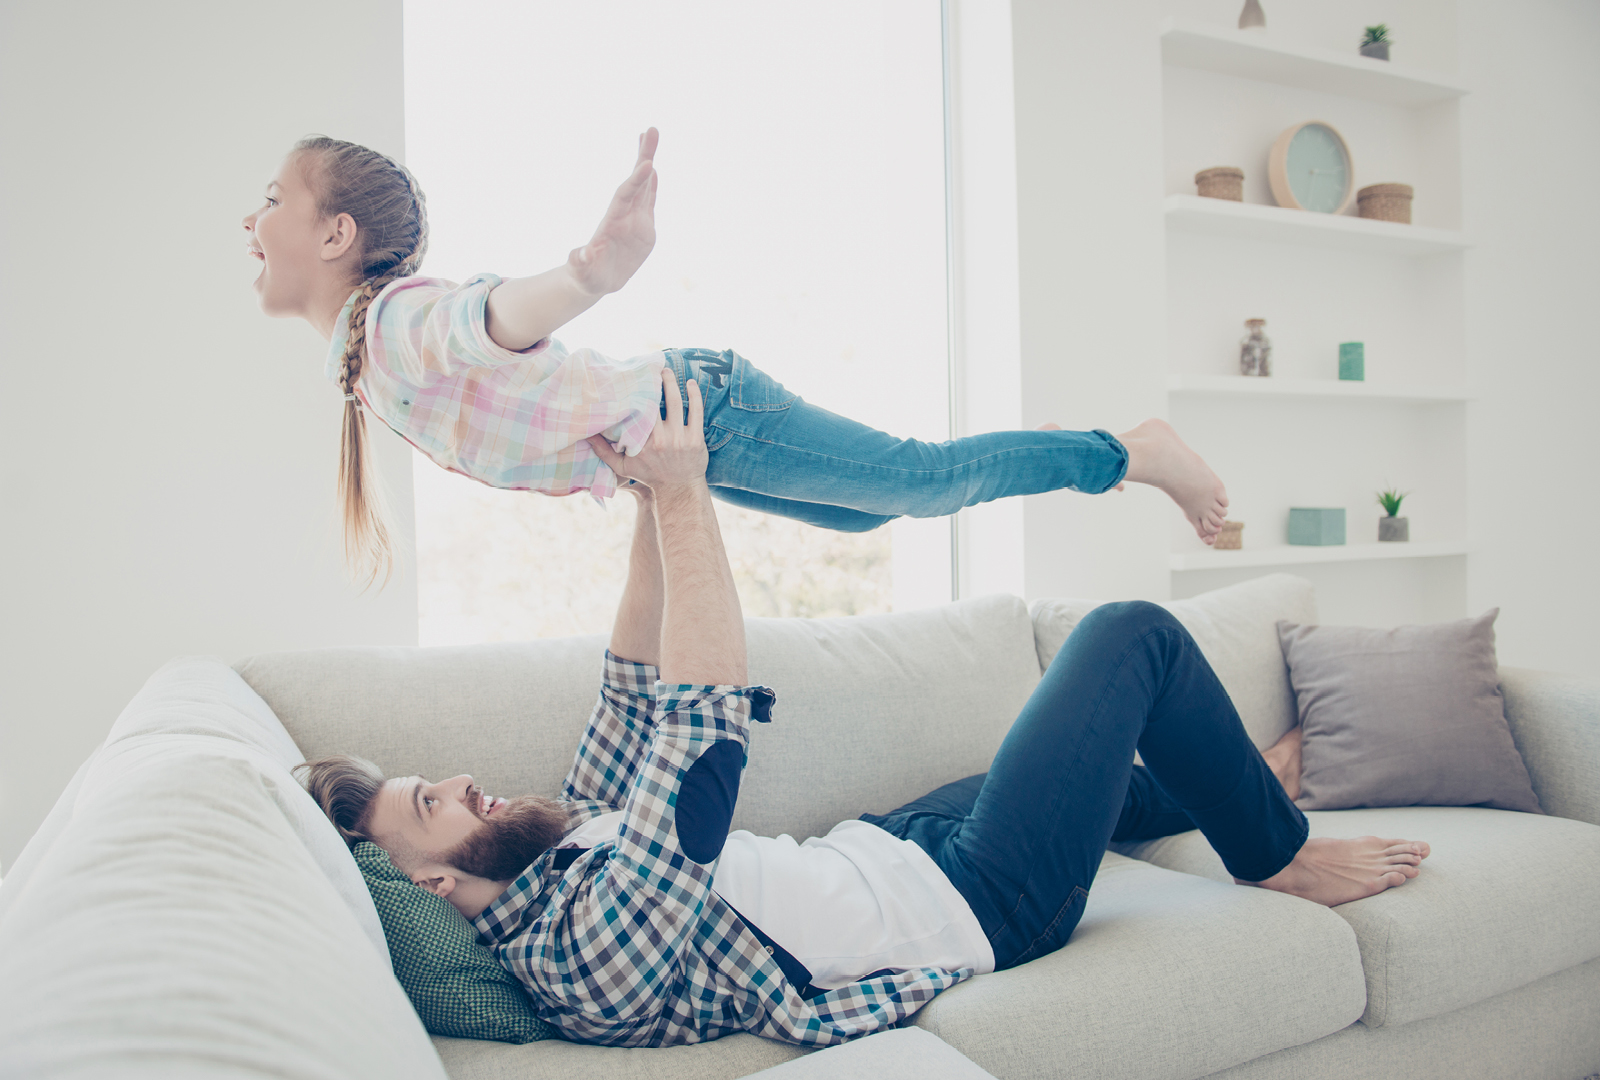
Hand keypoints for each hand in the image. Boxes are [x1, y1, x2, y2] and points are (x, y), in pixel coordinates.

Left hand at [568, 128, 658, 296]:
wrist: (593, 281)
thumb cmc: (586, 278)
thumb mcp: (582, 273)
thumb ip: (581, 263)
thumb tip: (580, 256)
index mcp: (612, 223)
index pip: (625, 196)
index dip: (636, 181)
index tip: (647, 164)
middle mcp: (624, 216)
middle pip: (635, 181)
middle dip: (643, 156)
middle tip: (650, 129)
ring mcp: (634, 220)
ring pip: (643, 186)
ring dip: (648, 161)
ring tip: (651, 135)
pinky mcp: (642, 229)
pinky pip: (648, 202)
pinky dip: (652, 186)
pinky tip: (654, 170)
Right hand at [587, 369, 706, 489]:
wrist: (679, 489)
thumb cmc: (650, 475)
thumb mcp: (622, 467)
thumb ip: (603, 451)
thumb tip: (585, 435)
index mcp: (641, 443)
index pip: (637, 412)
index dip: (635, 394)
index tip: (632, 379)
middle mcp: (660, 439)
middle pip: (656, 402)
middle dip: (655, 382)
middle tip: (653, 369)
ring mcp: (680, 438)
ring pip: (676, 402)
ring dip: (672, 383)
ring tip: (667, 370)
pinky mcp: (696, 439)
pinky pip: (696, 411)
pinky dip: (694, 395)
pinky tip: (691, 383)